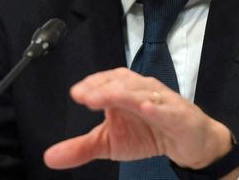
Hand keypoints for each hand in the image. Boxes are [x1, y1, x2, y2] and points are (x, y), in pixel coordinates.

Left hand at [44, 68, 236, 174]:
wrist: (189, 143)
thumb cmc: (149, 133)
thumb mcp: (111, 143)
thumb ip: (81, 148)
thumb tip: (49, 157)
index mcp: (125, 91)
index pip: (107, 80)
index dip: (93, 85)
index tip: (77, 94)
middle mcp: (143, 90)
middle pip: (123, 83)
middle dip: (104, 88)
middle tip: (85, 96)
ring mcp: (163, 101)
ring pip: (144, 92)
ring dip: (126, 93)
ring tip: (109, 98)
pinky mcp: (180, 115)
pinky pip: (168, 109)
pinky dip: (157, 107)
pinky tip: (146, 108)